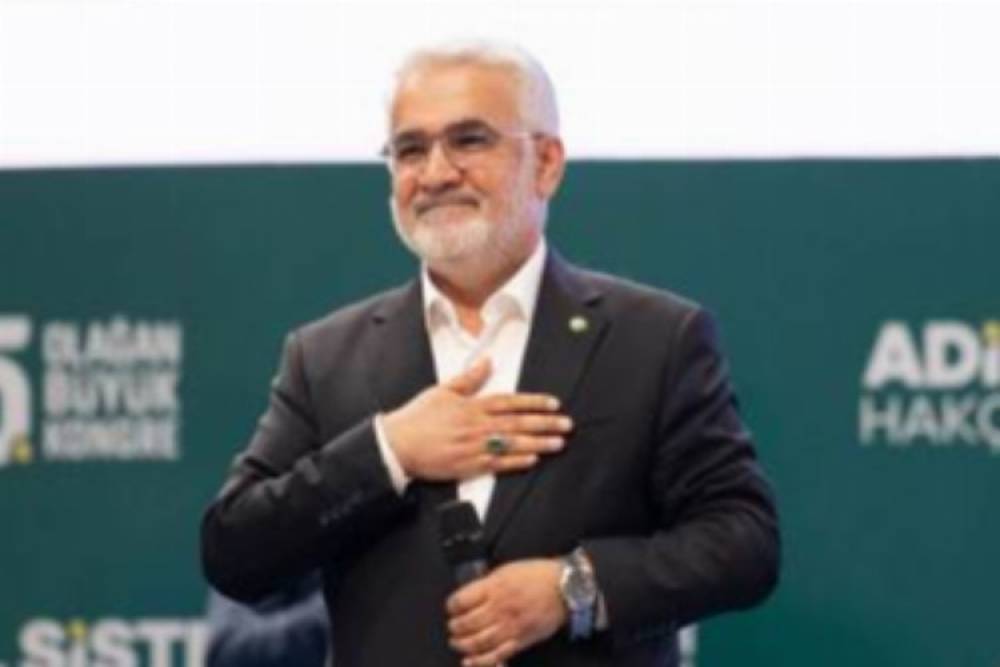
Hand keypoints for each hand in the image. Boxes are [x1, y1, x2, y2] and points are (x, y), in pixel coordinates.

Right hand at [382, 358, 572, 480]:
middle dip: (545, 423)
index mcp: (472, 406)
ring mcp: (473, 447)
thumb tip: (487, 361)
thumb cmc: (418, 417)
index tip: (554, 403)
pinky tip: (533, 459)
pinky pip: (497, 464)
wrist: (397, 444)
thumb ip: (468, 378)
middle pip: (517, 423)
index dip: (533, 402)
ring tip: (559, 443)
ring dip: (538, 443)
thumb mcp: (442, 390)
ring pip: (512, 444)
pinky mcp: (468, 466)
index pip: (510, 402)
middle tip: (567, 425)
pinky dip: (516, 462)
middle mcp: (476, 425)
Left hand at [447, 559, 567, 665]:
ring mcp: (510, 626)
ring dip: (462, 644)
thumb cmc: (538, 575)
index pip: (461, 600)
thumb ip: (488, 583)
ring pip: (477, 641)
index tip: (451, 607)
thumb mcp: (507, 570)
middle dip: (454, 627)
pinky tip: (469, 661)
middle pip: (466, 623)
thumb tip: (470, 594)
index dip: (451, 606)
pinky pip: (496, 655)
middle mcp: (500, 607)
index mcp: (495, 587)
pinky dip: (480, 661)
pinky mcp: (521, 640)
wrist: (565, 588)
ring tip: (457, 642)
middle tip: (452, 627)